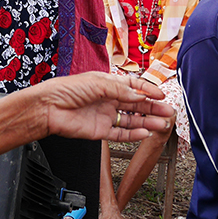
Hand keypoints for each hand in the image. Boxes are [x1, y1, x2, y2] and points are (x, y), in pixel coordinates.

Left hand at [34, 72, 173, 142]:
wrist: (49, 107)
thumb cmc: (67, 89)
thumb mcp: (97, 83)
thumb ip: (120, 90)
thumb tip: (140, 94)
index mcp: (108, 84)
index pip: (133, 87)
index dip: (148, 90)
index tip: (161, 95)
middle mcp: (109, 100)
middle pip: (136, 105)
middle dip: (153, 108)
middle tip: (168, 112)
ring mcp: (106, 116)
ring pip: (132, 120)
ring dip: (147, 122)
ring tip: (162, 125)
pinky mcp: (100, 131)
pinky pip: (120, 134)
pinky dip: (133, 135)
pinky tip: (145, 133)